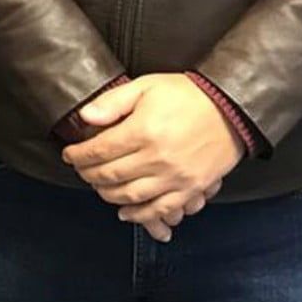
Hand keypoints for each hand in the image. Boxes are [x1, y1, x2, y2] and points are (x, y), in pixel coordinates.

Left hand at [61, 75, 242, 241]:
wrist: (231, 109)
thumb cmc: (188, 95)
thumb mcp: (147, 86)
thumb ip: (113, 102)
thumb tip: (85, 117)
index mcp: (143, 131)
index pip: (99, 151)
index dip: (78, 155)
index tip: (70, 155)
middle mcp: (157, 158)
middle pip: (110, 176)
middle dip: (89, 175)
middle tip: (82, 170)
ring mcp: (175, 177)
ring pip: (130, 196)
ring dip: (107, 195)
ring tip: (99, 187)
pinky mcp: (191, 189)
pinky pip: (160, 209)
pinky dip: (139, 215)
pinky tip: (125, 212)